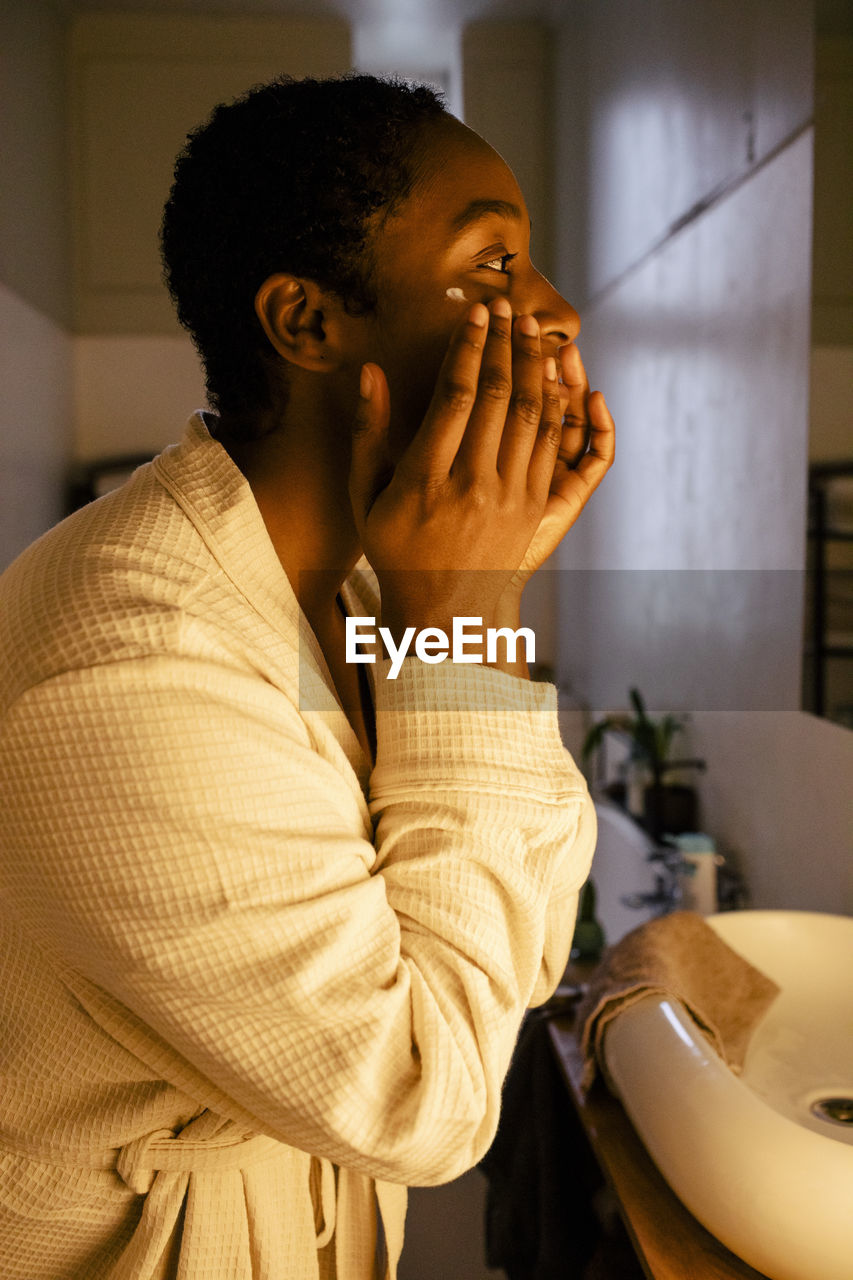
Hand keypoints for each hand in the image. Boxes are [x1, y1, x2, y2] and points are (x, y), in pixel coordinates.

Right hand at [348, 299, 612, 639]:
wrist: (445, 612)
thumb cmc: (395, 548)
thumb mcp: (364, 497)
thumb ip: (367, 433)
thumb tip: (370, 372)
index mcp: (424, 481)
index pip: (454, 398)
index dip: (468, 348)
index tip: (475, 313)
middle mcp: (471, 487)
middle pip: (498, 398)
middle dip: (505, 343)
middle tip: (507, 306)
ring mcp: (509, 499)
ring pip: (532, 416)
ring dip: (533, 365)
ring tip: (529, 328)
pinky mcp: (534, 508)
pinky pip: (551, 444)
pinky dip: (554, 403)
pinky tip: (549, 374)